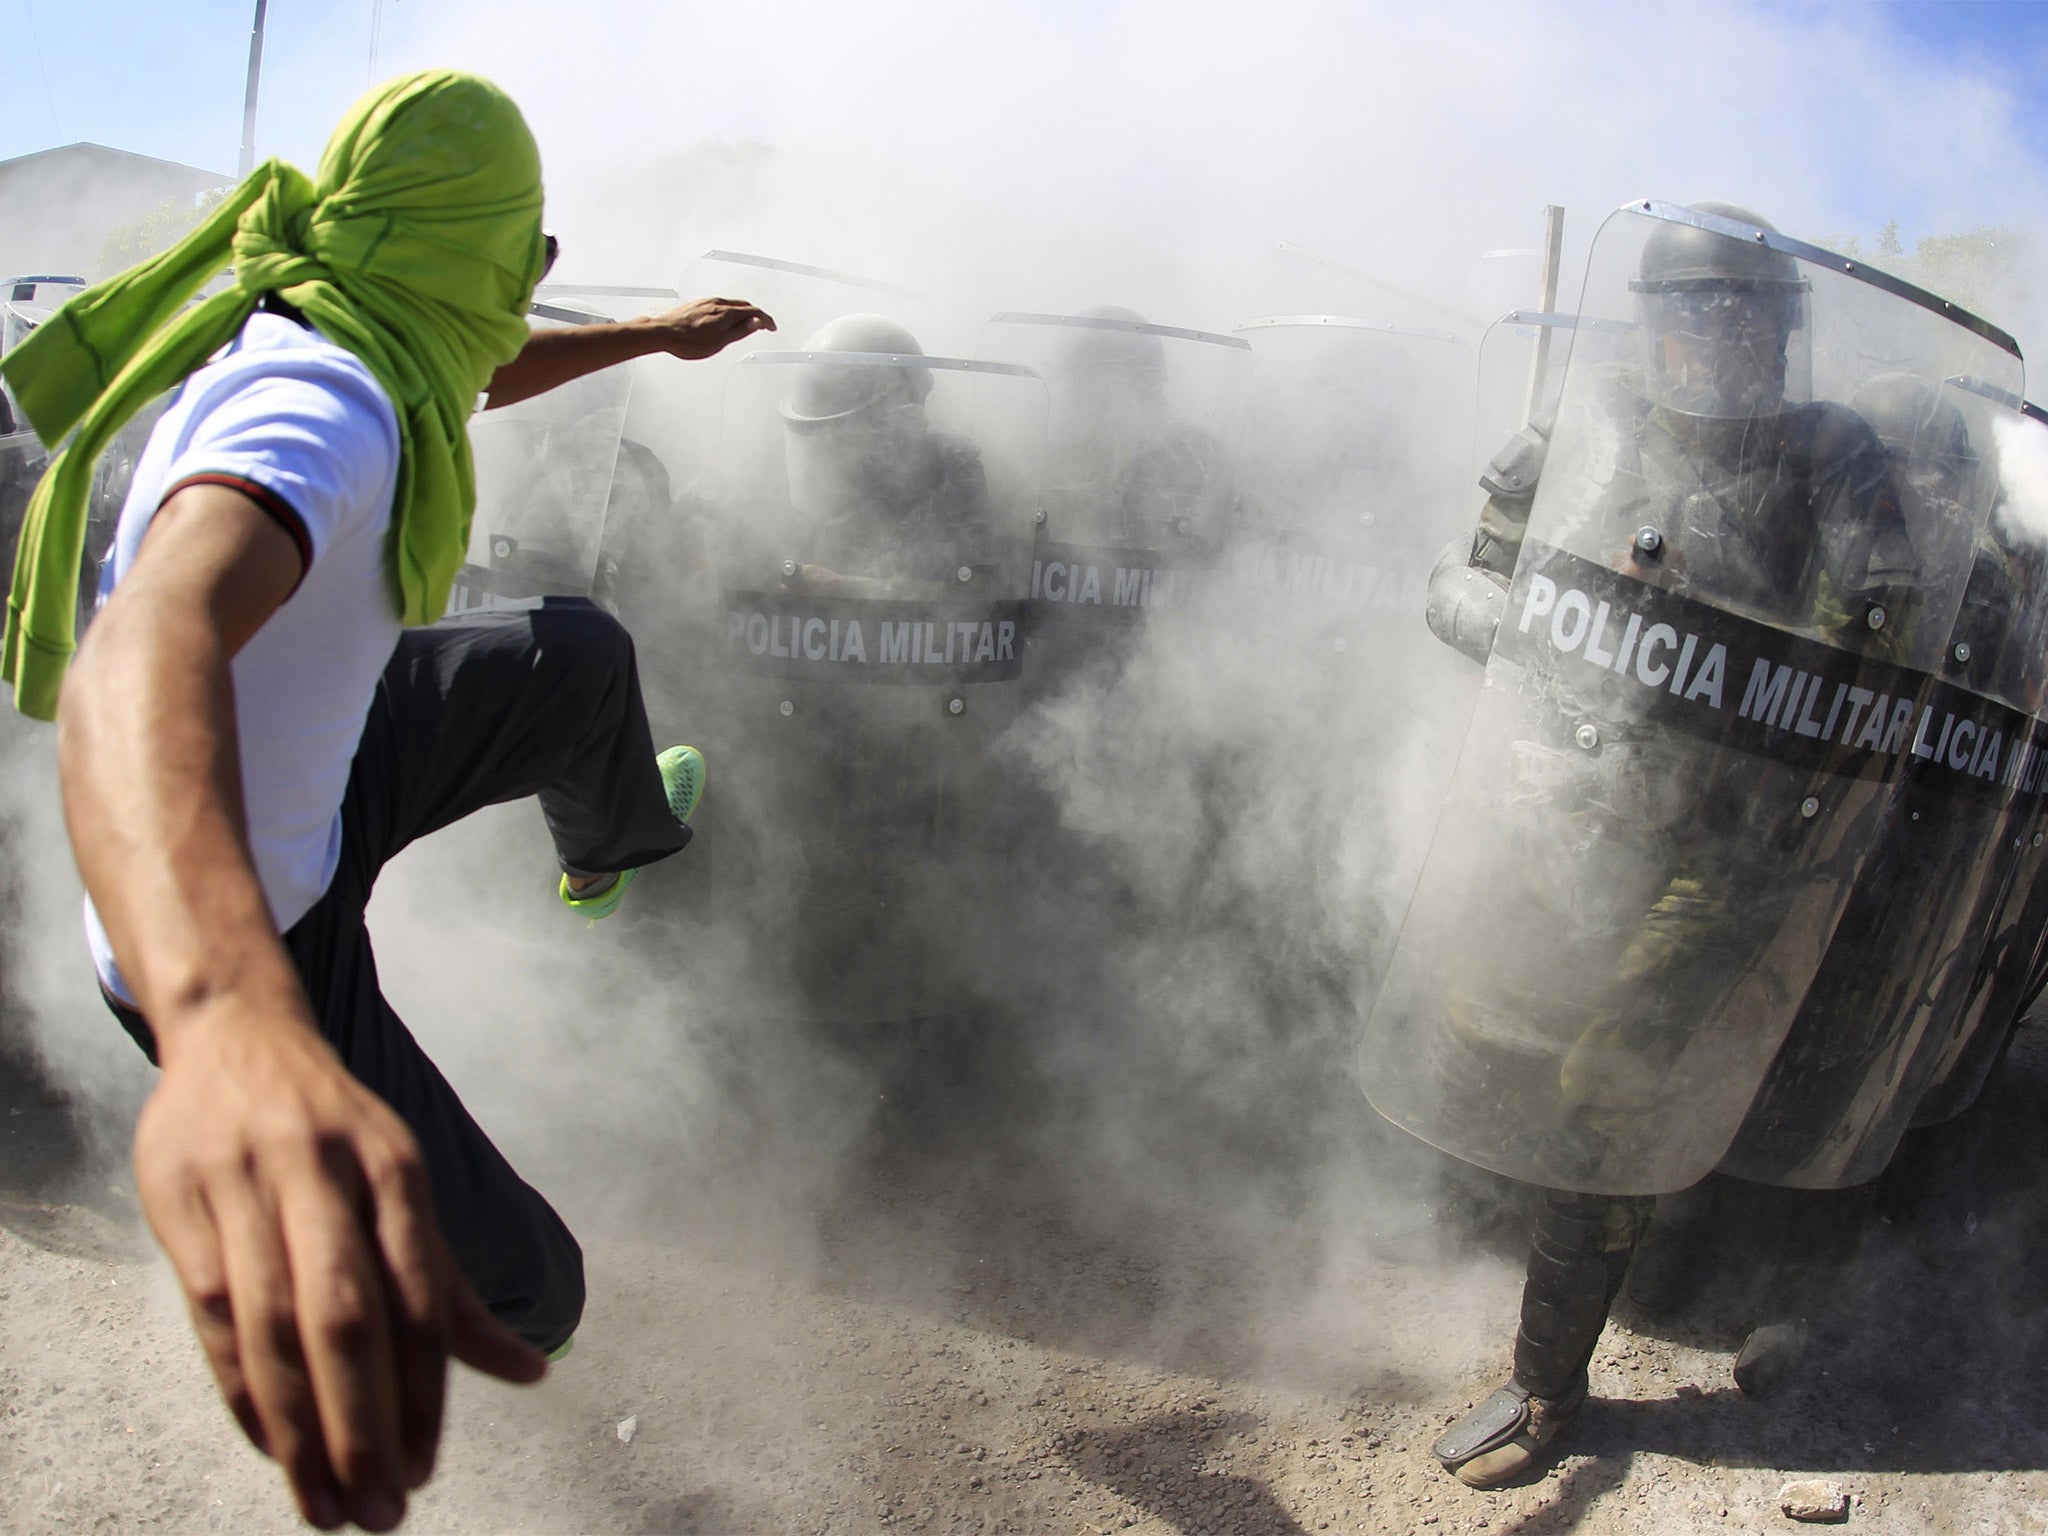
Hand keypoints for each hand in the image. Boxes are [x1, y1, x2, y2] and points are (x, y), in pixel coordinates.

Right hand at [133, 1004, 545, 1530]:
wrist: (237, 1037)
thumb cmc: (339, 1133)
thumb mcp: (404, 1187)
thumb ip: (453, 1291)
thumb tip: (534, 1375)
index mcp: (397, 1169)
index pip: (420, 1300)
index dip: (423, 1394)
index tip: (424, 1474)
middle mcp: (328, 1173)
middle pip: (347, 1319)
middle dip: (364, 1423)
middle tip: (380, 1511)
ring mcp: (250, 1185)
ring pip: (273, 1327)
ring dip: (298, 1427)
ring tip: (324, 1504)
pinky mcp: (184, 1203)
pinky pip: (210, 1316)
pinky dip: (240, 1388)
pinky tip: (269, 1444)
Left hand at [642, 297, 775, 360]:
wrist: (662, 332)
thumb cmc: (686, 341)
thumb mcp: (719, 342)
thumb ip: (740, 331)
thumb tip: (756, 322)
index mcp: (726, 312)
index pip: (753, 312)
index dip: (765, 320)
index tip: (771, 327)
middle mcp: (717, 303)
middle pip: (744, 305)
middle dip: (756, 314)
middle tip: (763, 324)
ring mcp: (707, 302)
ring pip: (732, 303)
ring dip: (744, 311)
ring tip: (747, 322)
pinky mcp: (699, 303)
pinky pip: (721, 303)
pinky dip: (731, 310)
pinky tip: (726, 318)